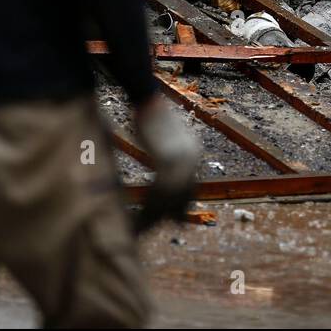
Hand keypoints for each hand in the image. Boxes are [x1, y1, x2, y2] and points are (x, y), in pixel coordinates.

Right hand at [132, 99, 200, 232]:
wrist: (147, 100)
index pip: (190, 189)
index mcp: (193, 155)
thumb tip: (161, 170)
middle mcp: (192, 159)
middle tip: (151, 230)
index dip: (181, 207)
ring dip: (153, 215)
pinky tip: (137, 215)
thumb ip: (164, 157)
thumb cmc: (150, 118)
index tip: (174, 222)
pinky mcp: (169, 158)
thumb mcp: (162, 141)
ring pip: (170, 197)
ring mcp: (182, 159)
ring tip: (138, 227)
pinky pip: (160, 190)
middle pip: (181, 197)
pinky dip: (148, 205)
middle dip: (166, 216)